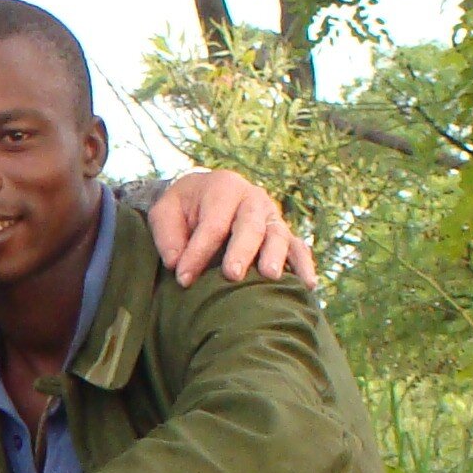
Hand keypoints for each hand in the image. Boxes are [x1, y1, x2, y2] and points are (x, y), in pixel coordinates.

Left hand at [149, 169, 309, 287]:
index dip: (198, 252)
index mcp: (224, 187)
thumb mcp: (165, 212)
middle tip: (232, 275)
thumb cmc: (183, 207)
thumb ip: (167, 235)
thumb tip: (176, 264)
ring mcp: (272, 216)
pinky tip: (307, 285)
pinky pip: (299, 247)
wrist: (206, 193)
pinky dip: (304, 265)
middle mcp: (253, 199)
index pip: (212, 224)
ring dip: (276, 257)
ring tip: (271, 277)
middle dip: (241, 252)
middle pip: (250, 226)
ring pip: (278, 235)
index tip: (183, 279)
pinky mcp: (283, 232)